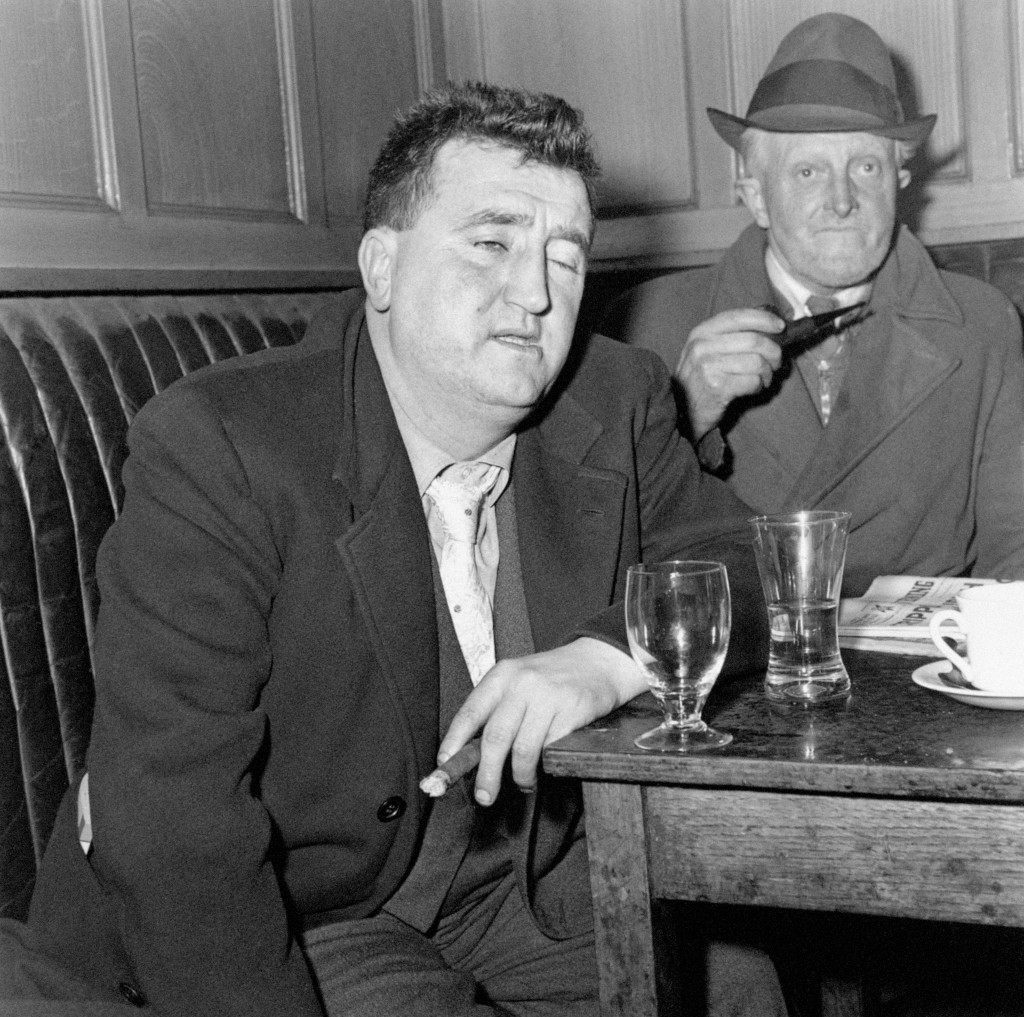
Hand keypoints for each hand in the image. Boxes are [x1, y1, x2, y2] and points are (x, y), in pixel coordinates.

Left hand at [437, 638, 644, 805]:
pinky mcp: (571, 712)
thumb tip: (470, 750)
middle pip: (495, 738)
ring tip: (523, 783)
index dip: (454, 743)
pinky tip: (544, 767)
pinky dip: (543, 766)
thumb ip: (497, 708)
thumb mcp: (518, 680)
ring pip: (522, 750)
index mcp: (502, 675)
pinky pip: (550, 749)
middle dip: (487, 774)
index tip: (444, 765)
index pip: (470, 713)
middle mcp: (521, 684)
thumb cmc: (553, 676)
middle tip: (485, 795)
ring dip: (520, 776)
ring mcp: (547, 697)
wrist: (598, 661)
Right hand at [676, 307, 783, 439]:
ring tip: (763, 378)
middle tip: (775, 361)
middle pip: (753, 340)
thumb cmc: (699, 378)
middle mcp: (702, 346)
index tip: (780, 326)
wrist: (680, 408)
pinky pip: (752, 381)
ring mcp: (709, 367)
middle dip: (773, 351)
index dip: (763, 319)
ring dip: (767, 372)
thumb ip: (728, 334)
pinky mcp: (717, 388)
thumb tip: (766, 322)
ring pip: (757, 362)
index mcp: (702, 332)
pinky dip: (759, 386)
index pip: (738, 317)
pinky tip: (753, 388)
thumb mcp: (704, 349)